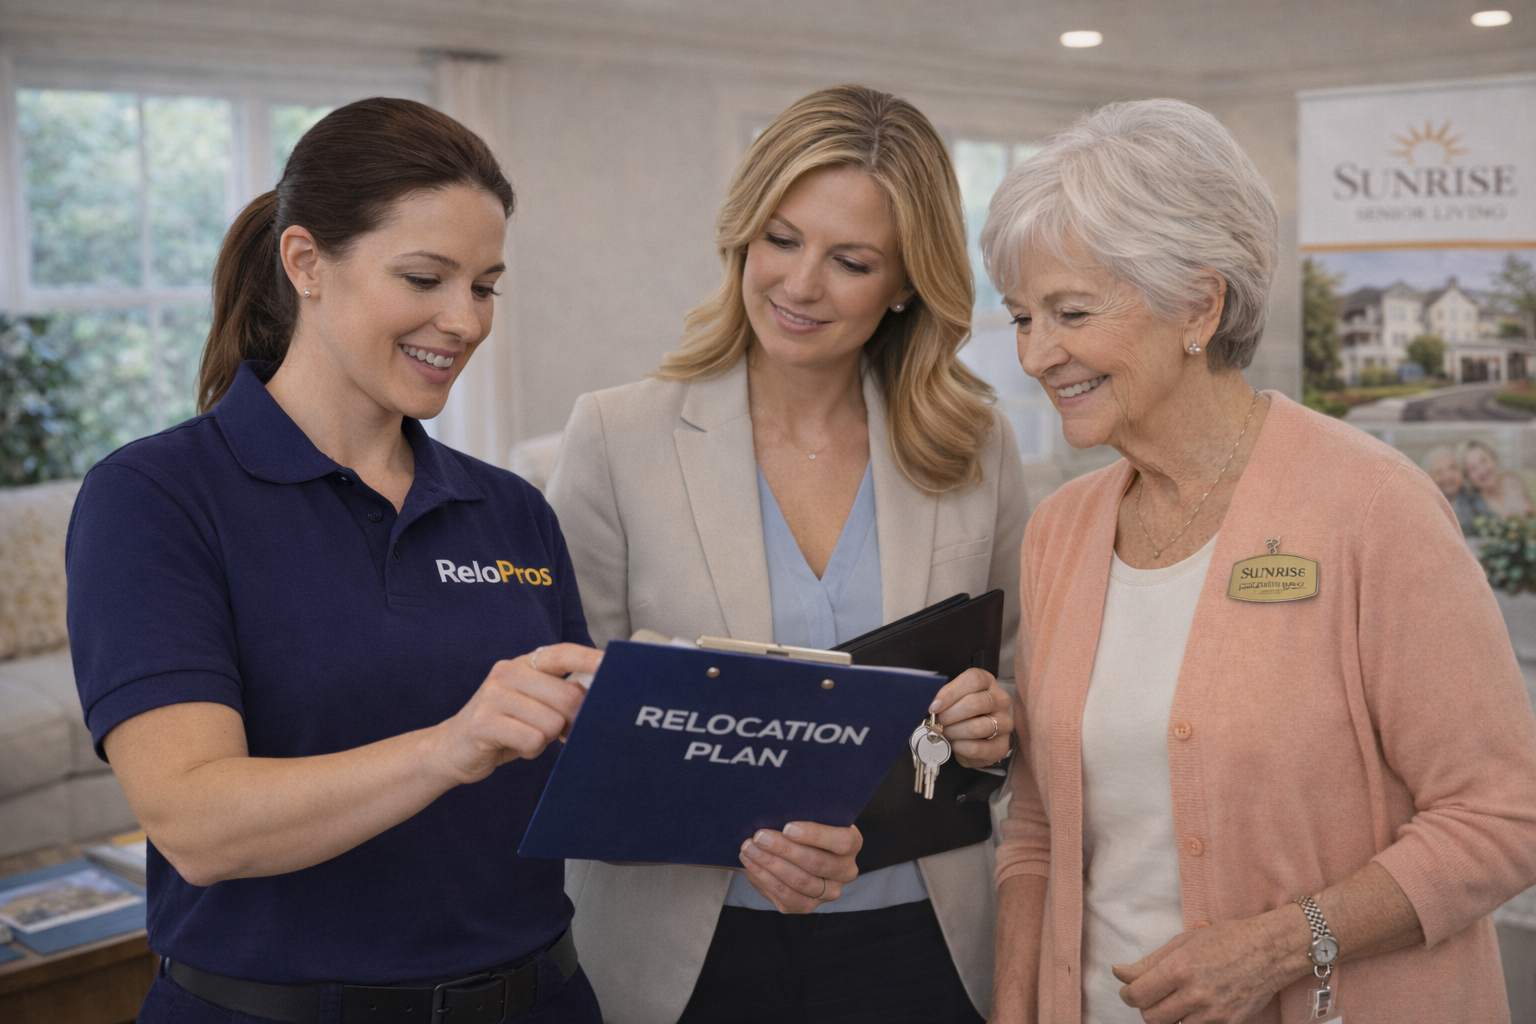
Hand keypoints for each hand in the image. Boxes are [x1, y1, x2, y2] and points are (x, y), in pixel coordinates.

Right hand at [432, 642, 601, 784]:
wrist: (452, 748)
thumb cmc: (504, 726)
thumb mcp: (534, 703)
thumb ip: (561, 694)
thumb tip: (600, 696)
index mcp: (524, 664)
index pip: (562, 654)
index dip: (589, 659)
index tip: (612, 665)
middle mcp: (507, 672)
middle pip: (567, 696)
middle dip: (572, 720)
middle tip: (559, 731)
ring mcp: (493, 696)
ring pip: (552, 722)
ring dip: (547, 738)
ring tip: (527, 736)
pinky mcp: (484, 722)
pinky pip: (532, 741)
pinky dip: (531, 751)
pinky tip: (515, 746)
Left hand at [739, 821, 861, 913]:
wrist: (787, 849)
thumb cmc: (798, 827)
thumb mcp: (804, 816)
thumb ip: (799, 812)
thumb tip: (777, 806)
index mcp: (851, 843)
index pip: (842, 841)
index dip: (816, 835)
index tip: (787, 828)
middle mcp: (845, 870)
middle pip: (817, 863)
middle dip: (784, 849)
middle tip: (760, 836)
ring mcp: (828, 892)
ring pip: (801, 881)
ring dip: (771, 863)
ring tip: (750, 848)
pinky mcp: (808, 905)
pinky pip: (787, 896)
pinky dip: (765, 878)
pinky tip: (751, 863)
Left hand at [930, 668, 1012, 767]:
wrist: (976, 738)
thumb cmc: (962, 713)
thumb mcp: (954, 698)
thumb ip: (945, 697)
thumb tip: (933, 706)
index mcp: (988, 682)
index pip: (973, 680)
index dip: (950, 693)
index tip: (933, 706)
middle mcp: (1001, 700)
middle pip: (974, 703)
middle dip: (949, 715)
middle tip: (938, 722)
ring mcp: (1005, 723)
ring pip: (976, 727)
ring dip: (954, 732)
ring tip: (945, 733)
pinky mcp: (1002, 746)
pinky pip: (976, 747)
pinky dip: (959, 747)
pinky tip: (954, 744)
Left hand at [1111, 908, 1309, 1023]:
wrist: (1269, 951)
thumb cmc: (1225, 940)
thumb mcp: (1182, 942)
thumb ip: (1148, 962)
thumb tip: (1118, 972)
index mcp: (1179, 969)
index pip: (1138, 995)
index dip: (1128, 994)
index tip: (1129, 990)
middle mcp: (1195, 994)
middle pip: (1151, 1017)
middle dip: (1145, 1007)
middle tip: (1152, 995)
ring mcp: (1213, 1013)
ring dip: (1166, 1017)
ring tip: (1173, 1001)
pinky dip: (1187, 1023)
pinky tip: (1191, 1010)